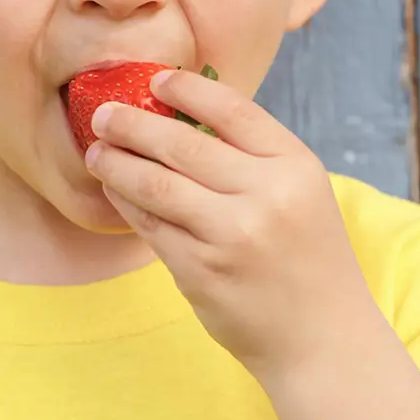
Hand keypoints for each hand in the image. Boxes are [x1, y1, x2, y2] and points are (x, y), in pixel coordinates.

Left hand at [82, 67, 381, 378]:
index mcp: (295, 167)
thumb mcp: (300, 194)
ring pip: (155, 185)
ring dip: (116, 163)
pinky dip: (125, 203)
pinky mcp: (201, 271)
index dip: (187, 90)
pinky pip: (149, 226)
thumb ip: (252, 157)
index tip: (154, 80)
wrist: (323, 340)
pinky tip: (113, 189)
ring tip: (95, 150)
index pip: (233, 110)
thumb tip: (179, 114)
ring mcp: (232, 236)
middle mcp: (266, 196)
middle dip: (133, 124)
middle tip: (102, 114)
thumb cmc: (305, 258)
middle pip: (182, 144)